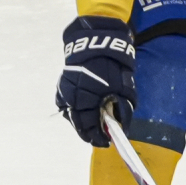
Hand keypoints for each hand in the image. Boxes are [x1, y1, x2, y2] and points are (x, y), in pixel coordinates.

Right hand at [56, 16, 136, 146]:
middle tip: (101, 138)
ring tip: (95, 127)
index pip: (90, 127)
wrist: (95, 42)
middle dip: (90, 133)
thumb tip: (123, 126)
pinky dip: (77, 111)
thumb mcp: (124, 88)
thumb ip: (124, 108)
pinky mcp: (61, 86)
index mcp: (87, 98)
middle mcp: (72, 97)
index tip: (107, 142)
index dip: (98, 137)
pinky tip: (86, 113)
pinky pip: (68, 105)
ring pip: (72, 115)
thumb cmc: (113, 65)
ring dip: (83, 122)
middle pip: (79, 124)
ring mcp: (64, 91)